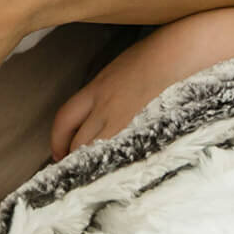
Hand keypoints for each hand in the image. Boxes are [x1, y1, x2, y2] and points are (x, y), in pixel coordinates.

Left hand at [51, 19, 211, 159]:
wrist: (176, 55)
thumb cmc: (150, 57)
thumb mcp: (116, 71)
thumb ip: (102, 94)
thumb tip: (94, 115)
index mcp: (96, 90)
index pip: (64, 119)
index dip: (57, 139)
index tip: (58, 153)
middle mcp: (105, 108)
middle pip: (78, 144)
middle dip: (71, 160)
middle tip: (71, 173)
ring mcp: (125, 121)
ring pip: (98, 154)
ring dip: (90, 167)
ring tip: (91, 178)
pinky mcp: (144, 131)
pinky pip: (121, 155)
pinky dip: (114, 166)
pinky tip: (119, 173)